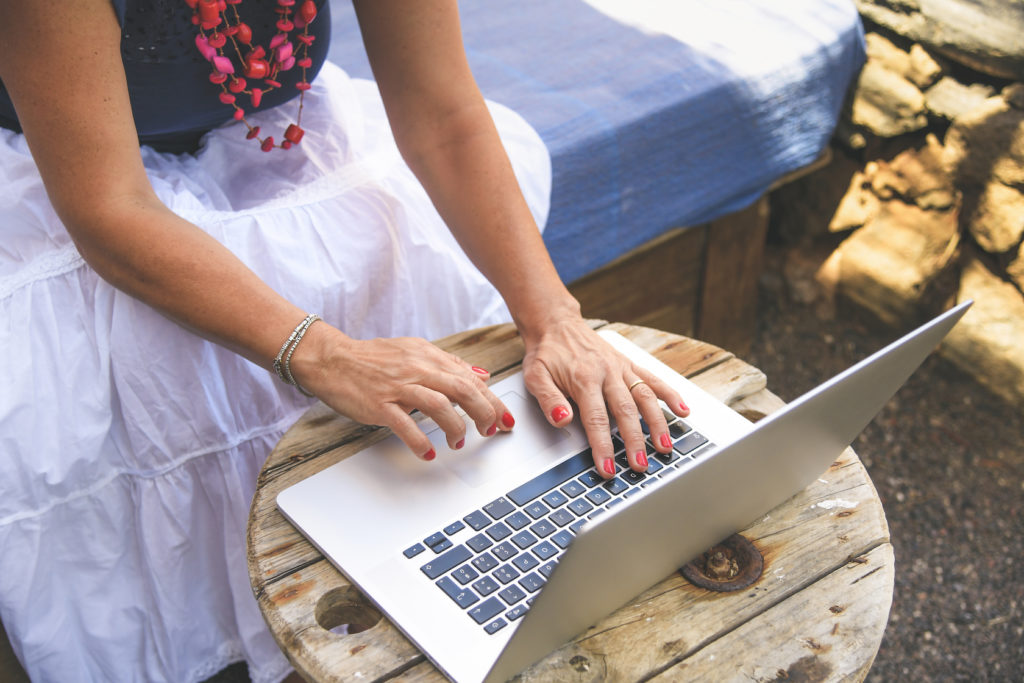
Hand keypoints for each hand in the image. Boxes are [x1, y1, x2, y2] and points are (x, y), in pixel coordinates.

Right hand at [290, 323, 513, 459]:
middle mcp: (417, 370)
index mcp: (428, 357)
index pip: (470, 378)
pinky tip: (428, 452)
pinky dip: (420, 441)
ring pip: (439, 405)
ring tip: (457, 443)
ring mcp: (398, 387)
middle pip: (462, 390)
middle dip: (483, 413)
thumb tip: (482, 374)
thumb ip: (449, 364)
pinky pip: (405, 425)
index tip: (505, 418)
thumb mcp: (415, 351)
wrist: (332, 359)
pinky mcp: (379, 404)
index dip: (492, 400)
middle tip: (489, 430)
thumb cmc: (373, 358)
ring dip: (455, 428)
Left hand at [521, 317, 689, 477]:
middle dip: (635, 441)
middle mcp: (607, 373)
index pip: (596, 419)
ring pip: (645, 397)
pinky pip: (654, 379)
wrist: (555, 324)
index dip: (603, 446)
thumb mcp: (535, 376)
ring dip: (657, 423)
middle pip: (626, 411)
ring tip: (665, 447)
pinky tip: (683, 411)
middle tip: (640, 466)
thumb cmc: (546, 353)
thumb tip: (561, 420)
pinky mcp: (629, 364)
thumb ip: (549, 400)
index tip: (608, 467)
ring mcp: (621, 368)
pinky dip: (670, 395)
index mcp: (584, 379)